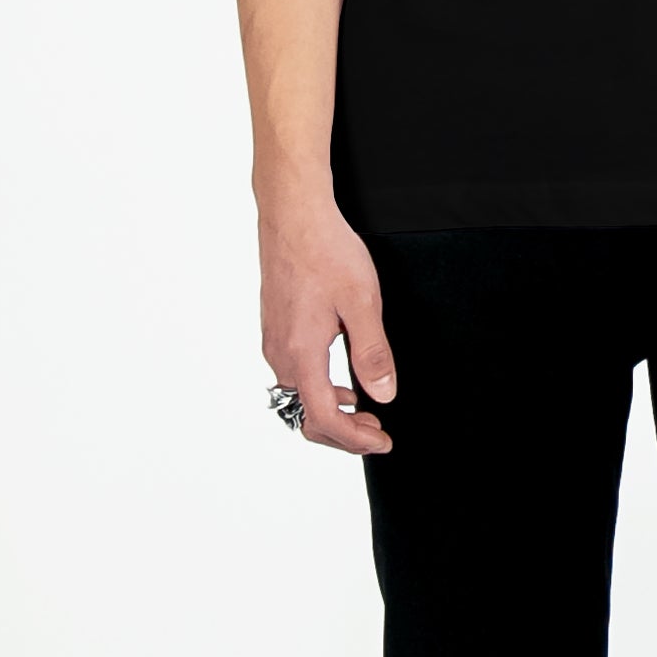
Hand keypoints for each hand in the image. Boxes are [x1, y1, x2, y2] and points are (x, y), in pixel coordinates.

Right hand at [257, 191, 396, 453]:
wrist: (293, 214)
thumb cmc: (326, 250)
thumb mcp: (362, 302)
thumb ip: (373, 352)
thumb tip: (383, 395)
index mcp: (302, 354)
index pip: (325, 418)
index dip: (355, 440)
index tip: (382, 442)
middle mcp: (281, 354)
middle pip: (306, 417)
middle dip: (342, 433)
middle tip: (376, 430)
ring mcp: (274, 340)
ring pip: (297, 397)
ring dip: (329, 410)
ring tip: (362, 406)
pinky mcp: (275, 326)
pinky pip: (292, 375)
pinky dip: (317, 388)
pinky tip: (340, 374)